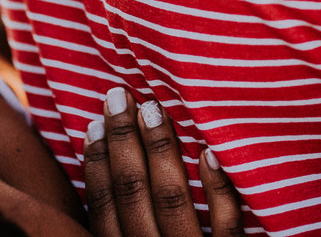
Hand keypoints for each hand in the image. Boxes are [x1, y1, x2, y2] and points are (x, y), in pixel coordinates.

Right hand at [83, 87, 242, 236]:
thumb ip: (124, 228)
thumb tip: (104, 177)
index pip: (104, 208)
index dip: (97, 164)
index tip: (94, 123)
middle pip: (133, 194)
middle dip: (124, 142)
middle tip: (120, 96)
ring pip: (174, 200)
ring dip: (162, 150)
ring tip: (155, 109)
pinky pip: (227, 225)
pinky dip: (218, 187)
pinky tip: (210, 151)